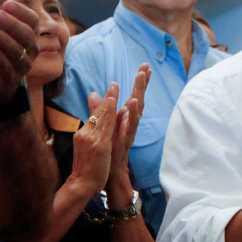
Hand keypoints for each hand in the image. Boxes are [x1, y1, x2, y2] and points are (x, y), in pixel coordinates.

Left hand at [0, 0, 39, 104]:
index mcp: (29, 35)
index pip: (32, 21)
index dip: (21, 12)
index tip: (5, 3)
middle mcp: (29, 50)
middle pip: (27, 36)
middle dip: (12, 24)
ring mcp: (21, 66)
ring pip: (18, 52)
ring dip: (4, 40)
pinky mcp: (9, 80)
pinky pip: (8, 69)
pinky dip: (1, 59)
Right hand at [68, 87, 117, 197]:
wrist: (81, 183)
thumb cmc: (86, 165)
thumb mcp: (88, 144)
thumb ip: (91, 131)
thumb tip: (92, 125)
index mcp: (85, 132)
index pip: (97, 113)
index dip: (105, 100)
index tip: (112, 87)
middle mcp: (87, 133)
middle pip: (99, 113)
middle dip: (108, 97)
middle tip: (115, 83)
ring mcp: (92, 140)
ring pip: (103, 119)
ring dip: (109, 104)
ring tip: (115, 92)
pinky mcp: (99, 147)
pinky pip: (108, 130)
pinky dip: (113, 118)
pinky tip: (120, 110)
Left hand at [106, 65, 150, 191]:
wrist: (108, 174)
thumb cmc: (107, 152)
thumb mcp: (103, 127)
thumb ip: (99, 110)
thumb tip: (94, 93)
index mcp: (123, 119)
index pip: (133, 96)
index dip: (139, 83)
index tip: (145, 66)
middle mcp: (128, 124)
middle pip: (138, 100)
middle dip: (142, 84)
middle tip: (147, 68)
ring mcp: (127, 133)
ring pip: (135, 112)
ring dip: (138, 95)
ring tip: (141, 80)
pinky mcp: (124, 142)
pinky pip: (129, 127)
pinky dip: (131, 116)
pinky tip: (132, 106)